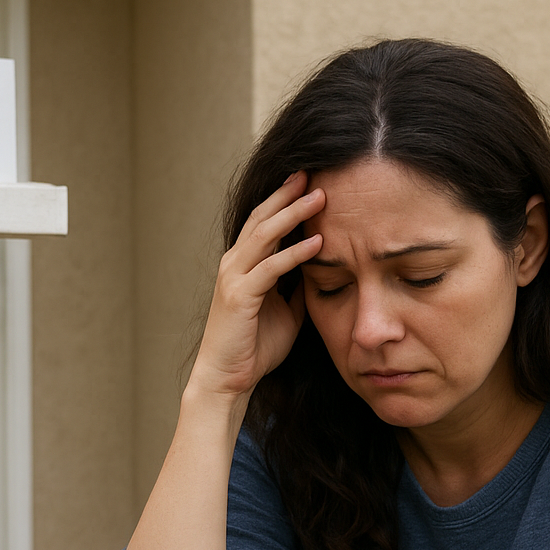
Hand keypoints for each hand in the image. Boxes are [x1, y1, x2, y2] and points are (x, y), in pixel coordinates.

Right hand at [189, 173, 325, 399]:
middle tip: (313, 172)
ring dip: (294, 214)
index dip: (285, 199)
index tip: (311, 180)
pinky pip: (271, 268)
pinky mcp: (239, 296)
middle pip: (261, 217)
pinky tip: (317, 243)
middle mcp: (234, 263)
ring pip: (264, 234)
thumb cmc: (255, 347)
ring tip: (320, 196)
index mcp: (243, 264)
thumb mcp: (286, 310)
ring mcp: (234, 277)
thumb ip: (297, 286)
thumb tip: (322, 268)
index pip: (263, 221)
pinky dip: (295, 253)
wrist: (228, 378)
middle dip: (288, 193)